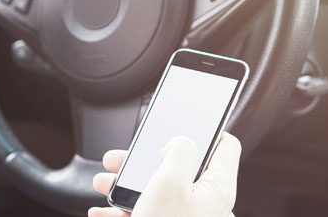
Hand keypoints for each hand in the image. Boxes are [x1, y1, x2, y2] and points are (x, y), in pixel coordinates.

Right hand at [88, 133, 241, 216]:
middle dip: (143, 161)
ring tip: (104, 184)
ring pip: (156, 193)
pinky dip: (123, 213)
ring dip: (125, 187)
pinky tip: (103, 213)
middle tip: (122, 157)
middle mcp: (205, 205)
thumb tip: (180, 140)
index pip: (225, 147)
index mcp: (217, 188)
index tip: (185, 120)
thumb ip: (177, 151)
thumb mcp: (169, 181)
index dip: (206, 129)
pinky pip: (145, 216)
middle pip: (178, 169)